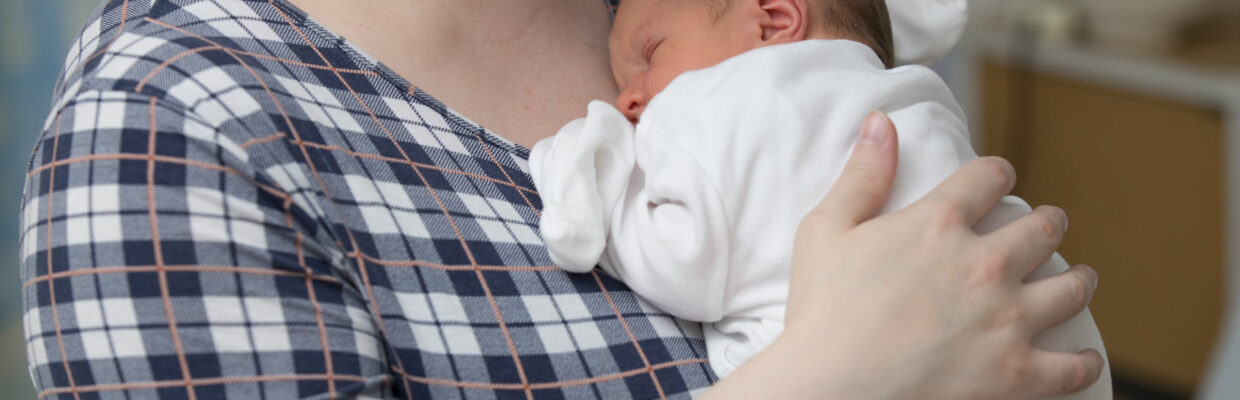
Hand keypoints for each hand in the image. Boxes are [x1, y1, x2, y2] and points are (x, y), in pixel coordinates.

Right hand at [705, 112, 1103, 398]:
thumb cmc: (821, 312)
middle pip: (1041, 227)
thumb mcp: (825, 230)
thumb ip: (861, 174)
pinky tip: (1085, 357)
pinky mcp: (1017, 373)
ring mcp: (1007, 319)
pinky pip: (1073, 366)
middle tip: (1048, 225)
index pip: (989, 177)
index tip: (999, 178)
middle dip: (1048, 222)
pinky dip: (1083, 362)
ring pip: (1070, 287)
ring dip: (1078, 279)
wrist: (830, 388)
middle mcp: (984, 263)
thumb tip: (881, 121)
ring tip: (1080, 278)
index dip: (997, 173)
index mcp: (938, 223)